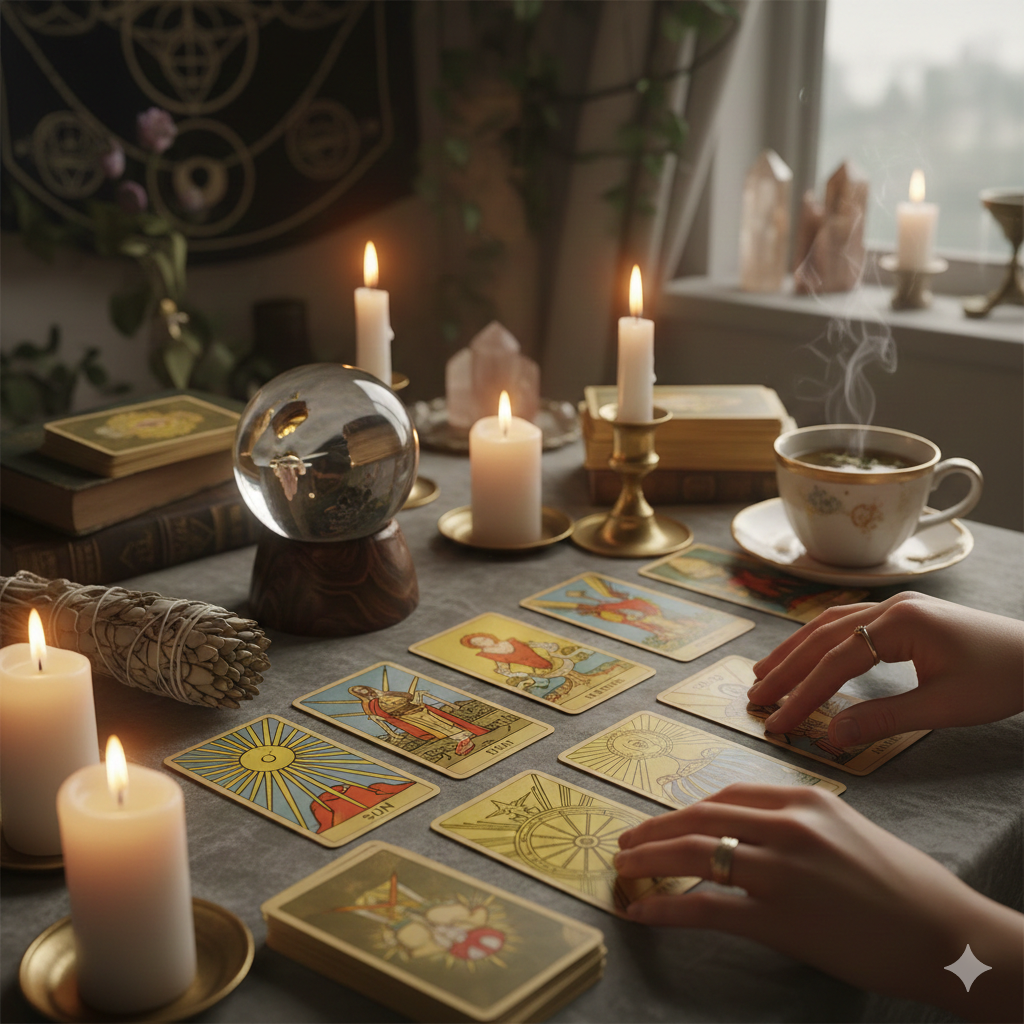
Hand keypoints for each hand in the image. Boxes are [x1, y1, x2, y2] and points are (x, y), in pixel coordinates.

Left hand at [614, 784, 1022, 1021]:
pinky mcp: (777, 917)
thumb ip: (801, 823)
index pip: (728, 794)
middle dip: (655, 828)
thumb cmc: (905, 886)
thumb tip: (756, 830)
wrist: (946, 935)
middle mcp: (786, 825)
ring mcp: (779, 870)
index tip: (666, 820)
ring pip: (693, 853)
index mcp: (805, 799)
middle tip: (627, 841)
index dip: (688, 809)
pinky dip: (665, 908)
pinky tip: (642, 912)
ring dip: (648, 859)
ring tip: (622, 868)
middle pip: (701, 816)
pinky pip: (705, 907)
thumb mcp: (850, 831)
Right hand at [746, 593, 1022, 746]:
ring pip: (828, 625)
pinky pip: (846, 624)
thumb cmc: (1001, 680)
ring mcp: (895, 605)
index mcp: (901, 622)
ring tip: (763, 674)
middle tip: (754, 697)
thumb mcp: (943, 708)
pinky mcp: (902, 614)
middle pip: (821, 636)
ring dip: (794, 650)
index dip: (803, 693)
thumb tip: (830, 737)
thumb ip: (883, 719)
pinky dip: (817, 642)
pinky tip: (804, 655)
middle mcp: (890, 605)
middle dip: (785, 668)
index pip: (836, 661)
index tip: (778, 721)